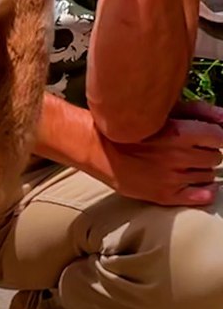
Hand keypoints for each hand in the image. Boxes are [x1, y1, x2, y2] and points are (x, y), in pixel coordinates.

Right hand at [99, 99, 222, 206]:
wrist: (98, 150)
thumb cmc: (129, 129)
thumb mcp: (162, 112)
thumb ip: (198, 111)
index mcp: (180, 133)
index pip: (219, 137)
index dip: (213, 136)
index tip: (205, 137)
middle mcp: (179, 156)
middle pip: (215, 157)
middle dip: (205, 153)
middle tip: (190, 151)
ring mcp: (173, 178)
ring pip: (208, 175)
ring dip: (201, 170)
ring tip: (184, 165)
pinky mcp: (165, 195)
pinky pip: (201, 197)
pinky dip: (204, 191)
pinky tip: (196, 185)